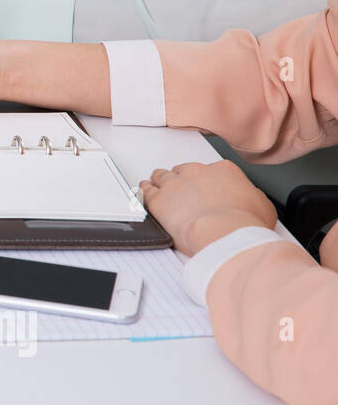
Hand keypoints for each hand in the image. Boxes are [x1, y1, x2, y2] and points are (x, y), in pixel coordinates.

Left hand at [139, 161, 276, 255]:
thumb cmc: (244, 224)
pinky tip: (143, 191)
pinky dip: (144, 190)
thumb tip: (249, 199)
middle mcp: (197, 173)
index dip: (205, 181)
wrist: (225, 234)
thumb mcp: (262, 206)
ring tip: (156, 183)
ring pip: (162, 176)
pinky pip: (146, 190)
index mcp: (223, 170)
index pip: (209, 170)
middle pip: (183, 171)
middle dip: (181, 179)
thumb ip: (251, 196)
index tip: (204, 188)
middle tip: (180, 189)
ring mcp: (175, 185)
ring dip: (160, 180)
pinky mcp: (159, 200)